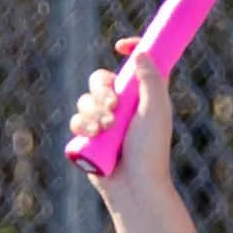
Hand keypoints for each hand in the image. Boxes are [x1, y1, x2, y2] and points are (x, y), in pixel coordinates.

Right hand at [67, 36, 173, 202]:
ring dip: (94, 111)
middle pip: (100, 79)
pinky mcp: (89, 138)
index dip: (130, 51)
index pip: (135, 65)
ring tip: (106, 129)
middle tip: (113, 105)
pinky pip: (76, 120)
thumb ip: (151, 79)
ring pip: (85, 99)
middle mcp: (122, 106)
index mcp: (143, 96)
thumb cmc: (150, 150)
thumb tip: (141, 52)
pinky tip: (93, 136)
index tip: (120, 47)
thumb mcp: (156, 110)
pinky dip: (83, 125)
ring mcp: (103, 122)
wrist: (135, 186)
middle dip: (102, 89)